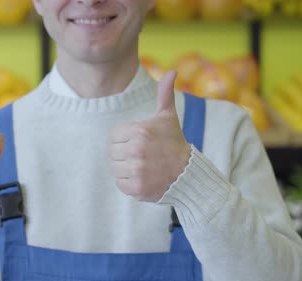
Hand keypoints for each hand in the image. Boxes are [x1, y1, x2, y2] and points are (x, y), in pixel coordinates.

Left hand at [110, 71, 190, 201]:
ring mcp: (137, 170)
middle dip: (124, 154)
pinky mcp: (137, 188)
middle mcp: (137, 150)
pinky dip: (128, 183)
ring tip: (142, 167)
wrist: (188, 174)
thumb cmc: (173, 143)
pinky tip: (143, 178)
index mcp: (140, 131)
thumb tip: (172, 71)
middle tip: (142, 156)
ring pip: (114, 168)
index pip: (114, 136)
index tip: (140, 142)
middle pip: (112, 152)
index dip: (125, 139)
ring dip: (125, 169)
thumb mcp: (168, 117)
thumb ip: (165, 94)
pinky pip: (120, 184)